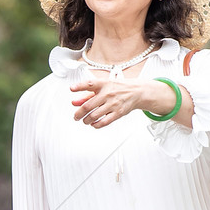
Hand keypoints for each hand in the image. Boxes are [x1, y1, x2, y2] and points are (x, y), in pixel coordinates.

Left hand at [71, 78, 189, 129]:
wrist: (137, 91)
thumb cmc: (118, 88)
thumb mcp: (102, 87)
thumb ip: (87, 95)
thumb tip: (74, 102)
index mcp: (103, 84)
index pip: (89, 84)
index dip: (79, 86)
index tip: (72, 89)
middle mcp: (107, 93)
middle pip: (88, 106)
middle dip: (79, 114)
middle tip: (76, 117)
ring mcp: (113, 104)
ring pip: (94, 116)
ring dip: (86, 121)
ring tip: (85, 121)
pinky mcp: (118, 113)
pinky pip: (104, 122)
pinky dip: (96, 125)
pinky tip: (94, 124)